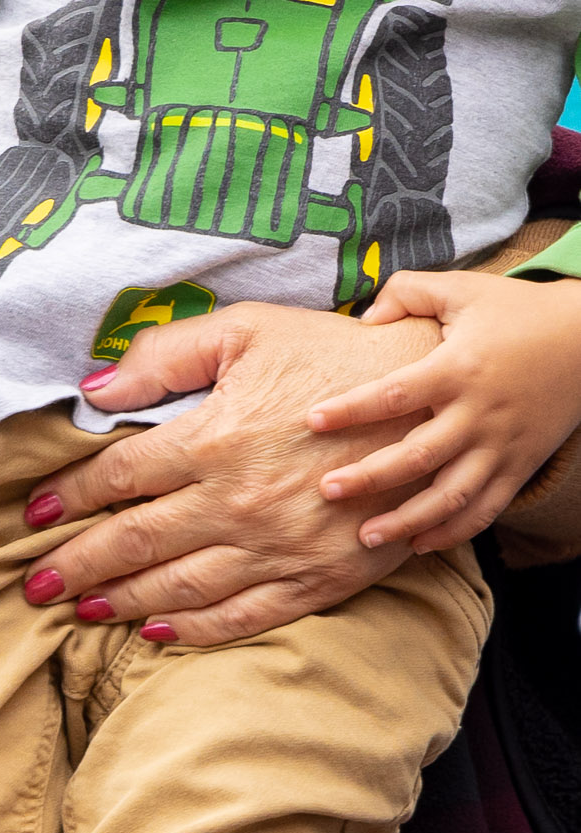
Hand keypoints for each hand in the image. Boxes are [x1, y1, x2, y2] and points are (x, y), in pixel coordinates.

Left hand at [25, 303, 431, 644]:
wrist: (434, 402)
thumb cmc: (331, 356)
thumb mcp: (245, 331)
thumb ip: (162, 355)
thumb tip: (92, 386)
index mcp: (213, 439)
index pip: (118, 477)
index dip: (68, 496)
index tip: (33, 513)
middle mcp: (238, 502)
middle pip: (135, 542)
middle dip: (76, 566)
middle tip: (33, 584)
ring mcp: (279, 547)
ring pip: (180, 587)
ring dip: (121, 603)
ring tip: (78, 609)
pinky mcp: (319, 577)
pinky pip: (246, 616)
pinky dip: (196, 631)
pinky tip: (156, 635)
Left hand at [309, 272, 580, 552]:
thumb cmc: (515, 310)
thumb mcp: (460, 288)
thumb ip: (405, 292)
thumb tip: (362, 318)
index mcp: (458, 370)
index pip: (395, 394)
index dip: (352, 409)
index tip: (311, 420)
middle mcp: (479, 414)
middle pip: (419, 456)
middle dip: (371, 478)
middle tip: (327, 490)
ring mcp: (502, 446)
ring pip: (453, 497)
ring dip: (409, 521)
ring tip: (365, 538)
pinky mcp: (520, 466)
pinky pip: (487, 510)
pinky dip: (454, 532)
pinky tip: (418, 544)